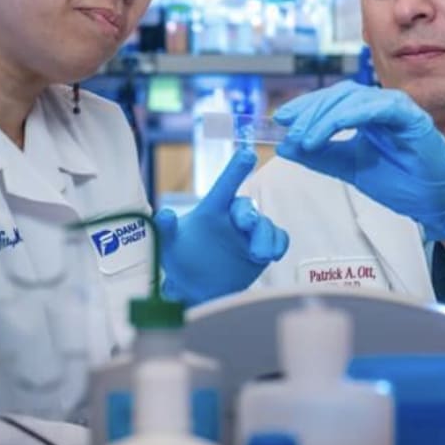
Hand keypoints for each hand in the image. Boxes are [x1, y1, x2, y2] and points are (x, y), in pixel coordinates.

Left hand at [157, 147, 288, 305]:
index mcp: (213, 209)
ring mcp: (252, 232)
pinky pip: (279, 239)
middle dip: (249, 214)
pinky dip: (278, 244)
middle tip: (246, 223)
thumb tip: (165, 214)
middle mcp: (234, 216)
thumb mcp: (168, 245)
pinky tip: (273, 256)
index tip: (248, 154)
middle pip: (247, 207)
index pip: (226, 185)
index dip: (236, 170)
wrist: (197, 289)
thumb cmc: (181, 259)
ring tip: (258, 255)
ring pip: (266, 225)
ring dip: (265, 237)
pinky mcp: (265, 247)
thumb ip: (166, 229)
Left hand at [274, 81, 444, 240]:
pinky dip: (350, 116)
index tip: (282, 120)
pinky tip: (331, 130)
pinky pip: (377, 108)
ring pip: (353, 99)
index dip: (304, 107)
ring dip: (324, 118)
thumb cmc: (400, 183)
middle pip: (338, 95)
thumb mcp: (349, 167)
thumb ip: (320, 155)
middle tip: (291, 133)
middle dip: (310, 112)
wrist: (433, 203)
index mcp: (368, 113)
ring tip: (305, 140)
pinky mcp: (411, 117)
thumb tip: (287, 145)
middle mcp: (382, 105)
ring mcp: (397, 108)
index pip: (331, 100)